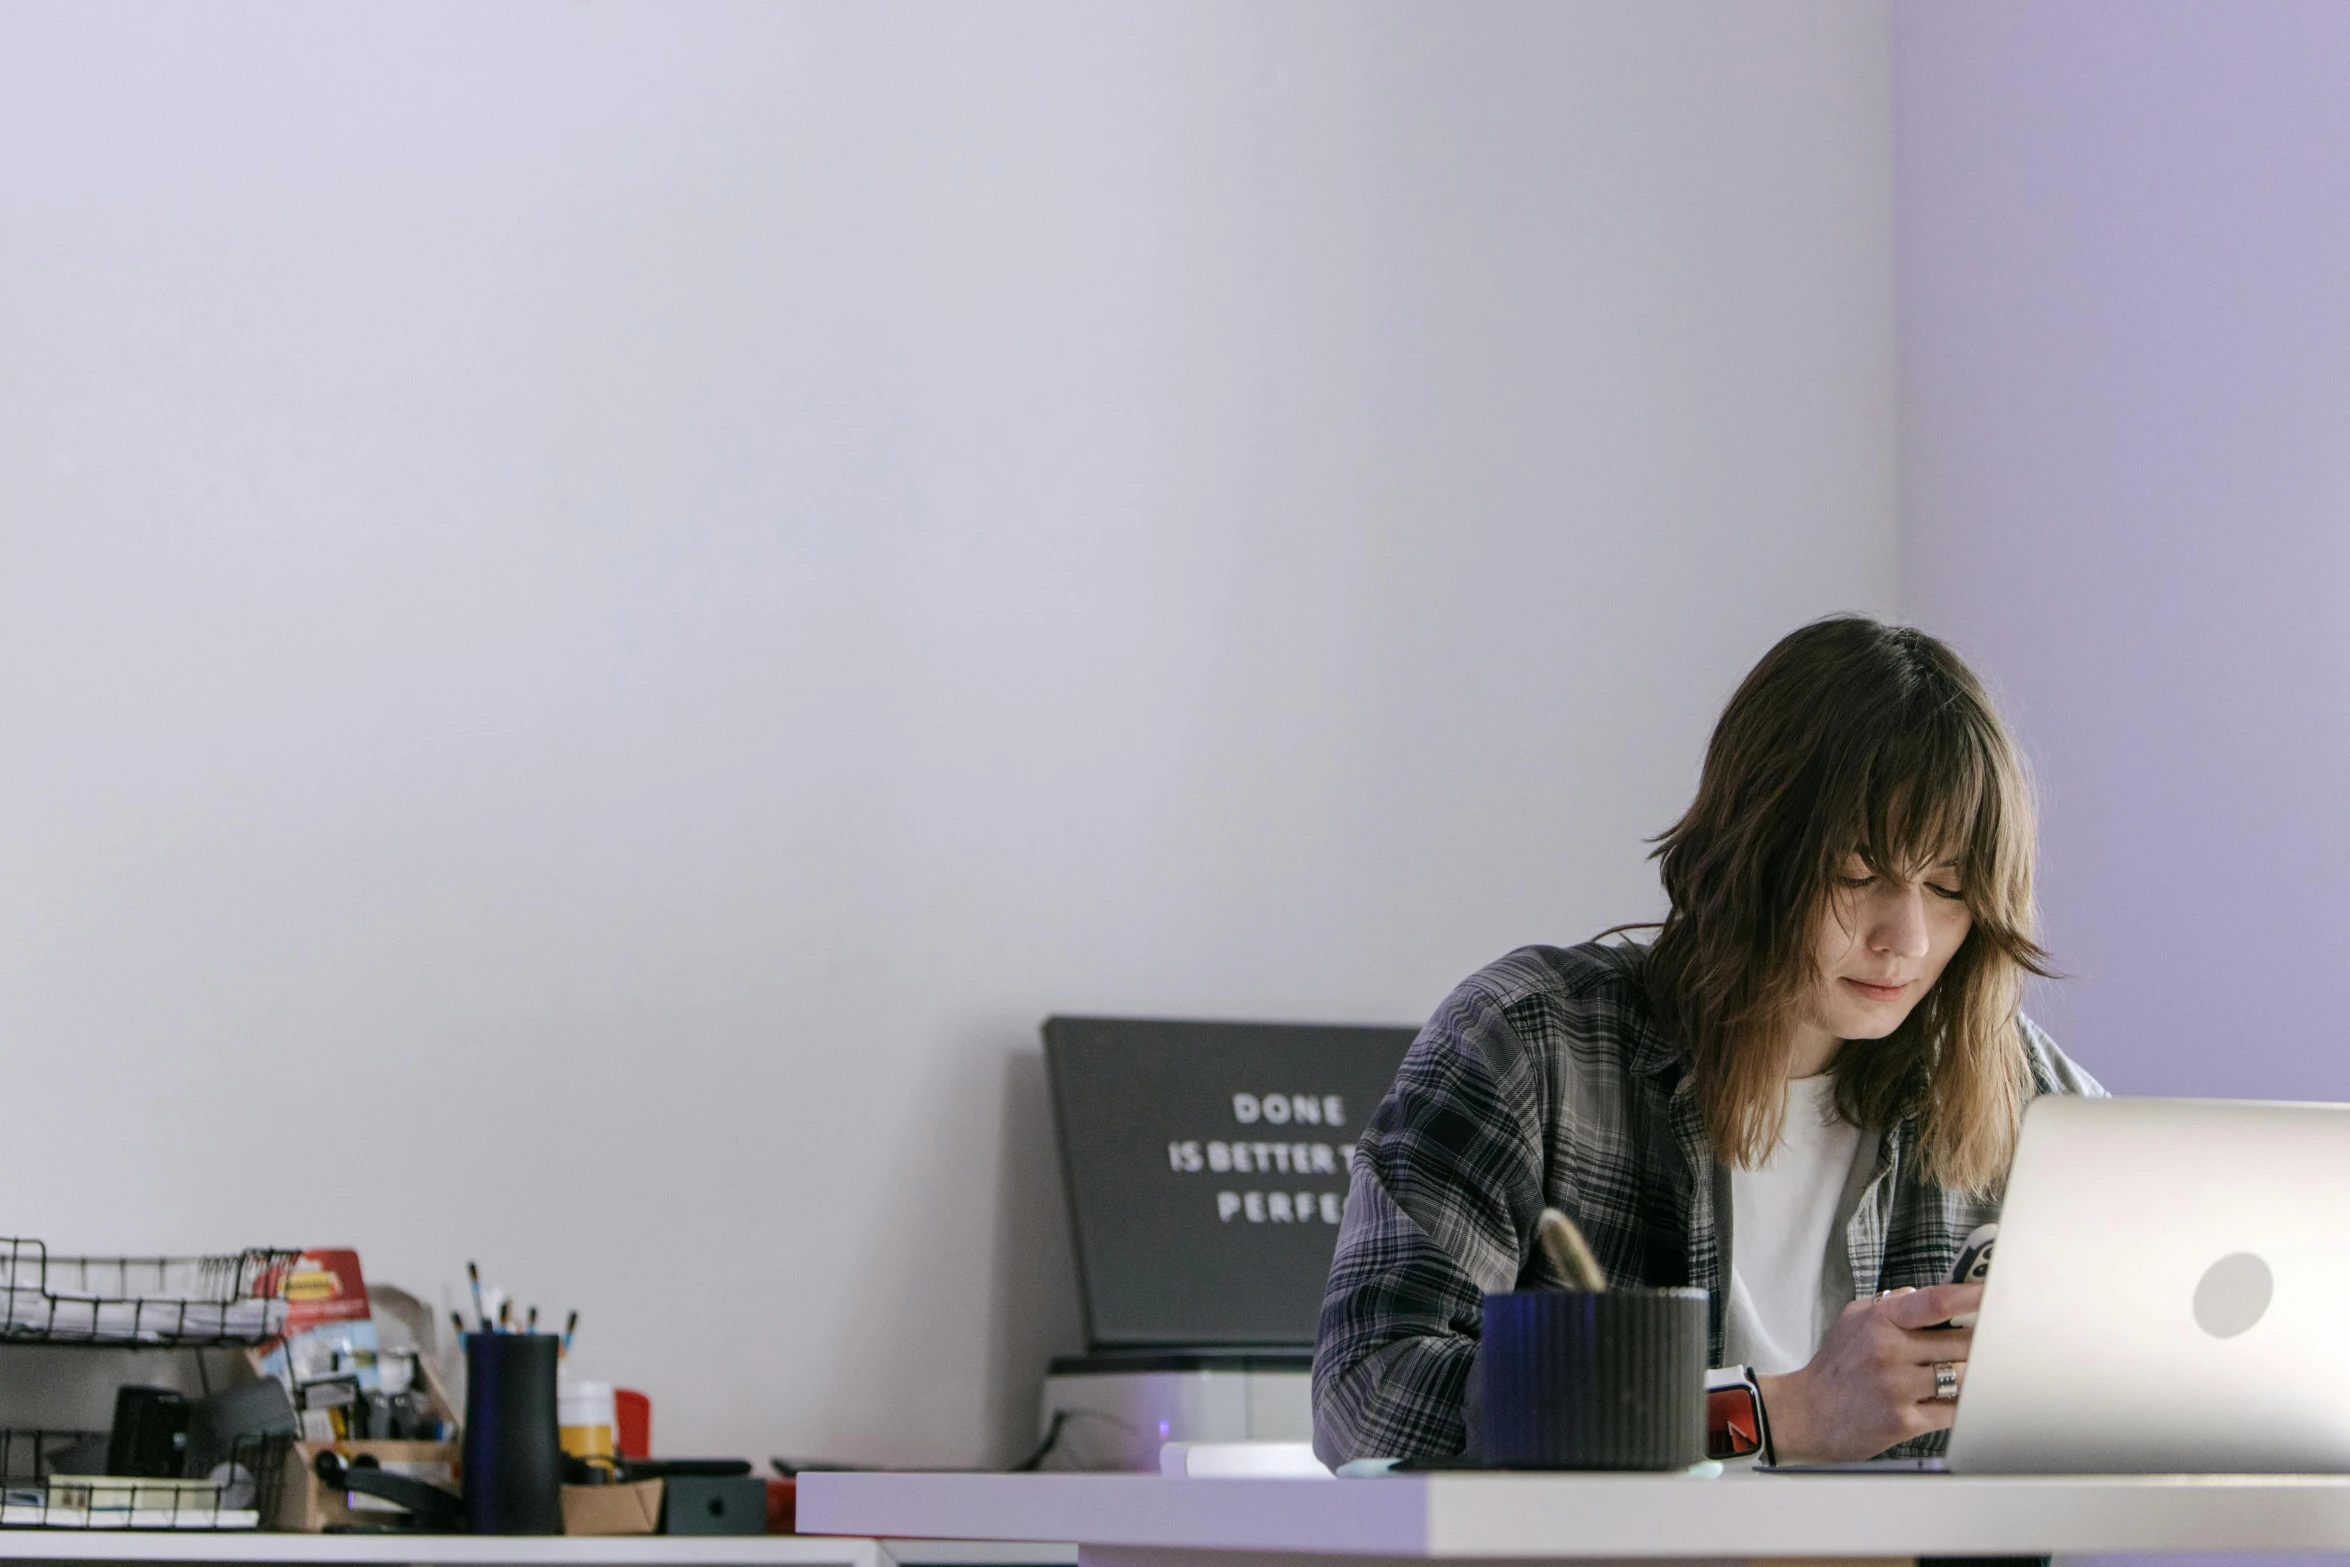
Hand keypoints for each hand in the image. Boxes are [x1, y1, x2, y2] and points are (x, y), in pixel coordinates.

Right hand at [1754, 1283, 1980, 1461]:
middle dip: (1980, 1345)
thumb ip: (1887, 1306)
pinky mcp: (1905, 1421)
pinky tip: (1959, 1402)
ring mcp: (1898, 1387)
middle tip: (1991, 1345)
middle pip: (1962, 1343)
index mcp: (1879, 1321)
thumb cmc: (1833, 1368)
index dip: (1970, 1295)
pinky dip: (1963, 1407)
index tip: (1993, 1292)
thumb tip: (1920, 1295)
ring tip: (1972, 1375)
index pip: (1934, 1302)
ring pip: (1962, 1377)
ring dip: (1973, 1377)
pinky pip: (1953, 1412)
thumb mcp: (1850, 1322)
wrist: (1805, 1415)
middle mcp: (1890, 1351)